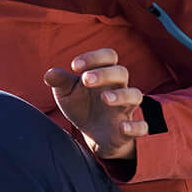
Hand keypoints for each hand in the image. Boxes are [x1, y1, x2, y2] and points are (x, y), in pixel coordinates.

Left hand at [44, 49, 143, 164]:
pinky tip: (122, 127)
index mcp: (103, 75)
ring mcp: (125, 109)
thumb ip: (60, 82)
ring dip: (121, 95)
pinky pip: (142, 127)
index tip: (75, 66)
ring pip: (135, 95)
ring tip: (104, 98)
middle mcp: (118, 88)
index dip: (94, 57)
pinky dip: (135, 127)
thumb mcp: (66, 94)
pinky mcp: (129, 130)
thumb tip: (49, 74)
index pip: (108, 57)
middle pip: (121, 72)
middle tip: (85, 80)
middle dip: (104, 74)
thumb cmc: (81, 106)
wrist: (92, 135)